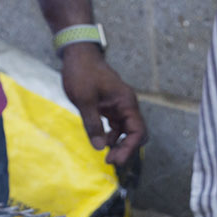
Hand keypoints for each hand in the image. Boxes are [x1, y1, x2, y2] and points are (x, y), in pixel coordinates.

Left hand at [60, 44, 147, 164]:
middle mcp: (128, 106)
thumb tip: (99, 147)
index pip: (138, 131)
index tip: (116, 160)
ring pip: (127, 131)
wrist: (78, 55)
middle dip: (127, 149)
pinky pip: (117, 126)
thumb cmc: (82, 73)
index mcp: (126, 103)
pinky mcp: (111, 107)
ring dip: (119, 144)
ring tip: (107, 156)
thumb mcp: (84, 99)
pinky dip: (112, 136)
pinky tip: (102, 142)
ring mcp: (120, 107)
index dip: (129, 148)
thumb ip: (92, 124)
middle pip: (136, 134)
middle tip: (111, 161)